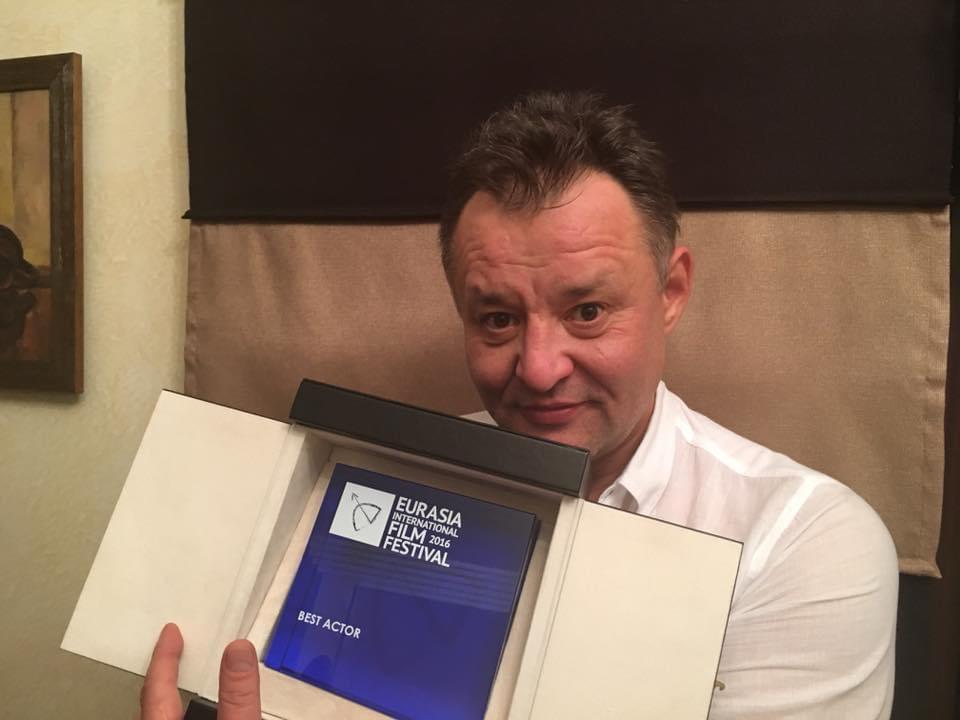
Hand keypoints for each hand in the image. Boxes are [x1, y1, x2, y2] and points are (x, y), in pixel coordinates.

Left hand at [141, 623, 261, 719]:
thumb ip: (239, 694)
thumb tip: (238, 650)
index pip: (157, 685)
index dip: (165, 656)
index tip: (170, 632)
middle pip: (154, 700)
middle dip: (165, 673)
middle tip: (171, 649)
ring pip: (162, 715)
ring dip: (174, 696)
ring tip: (183, 680)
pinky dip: (182, 712)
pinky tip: (196, 713)